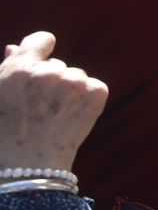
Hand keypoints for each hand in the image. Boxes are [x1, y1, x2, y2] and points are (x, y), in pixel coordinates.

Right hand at [0, 33, 108, 173]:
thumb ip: (7, 69)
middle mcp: (48, 70)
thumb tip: (15, 47)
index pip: (41, 40)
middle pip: (56, 66)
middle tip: (37, 110)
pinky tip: (69, 119)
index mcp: (19, 67)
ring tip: (52, 118)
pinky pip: (93, 87)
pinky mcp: (95, 93)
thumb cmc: (2, 136)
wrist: (25, 169)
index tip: (44, 53)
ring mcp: (74, 81)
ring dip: (68, 92)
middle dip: (49, 82)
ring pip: (75, 78)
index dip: (42, 48)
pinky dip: (86, 100)